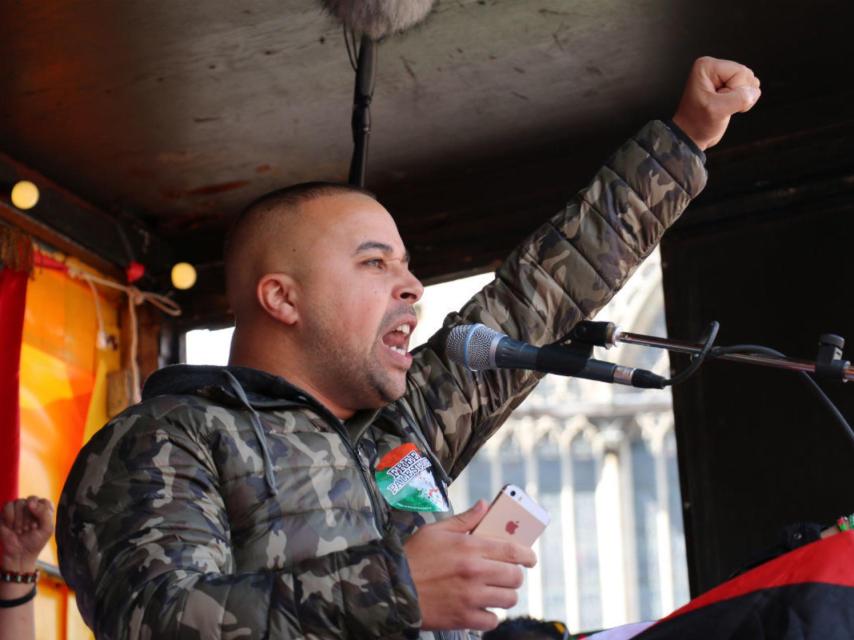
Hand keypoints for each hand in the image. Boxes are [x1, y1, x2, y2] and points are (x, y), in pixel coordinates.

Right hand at [0, 497, 53, 572]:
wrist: (19, 554)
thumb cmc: (35, 542)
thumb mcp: (46, 529)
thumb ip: (44, 513)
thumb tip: (30, 503)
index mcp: (43, 510)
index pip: (44, 501)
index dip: (41, 512)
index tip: (37, 525)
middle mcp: (31, 508)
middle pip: (31, 500)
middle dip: (30, 516)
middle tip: (28, 529)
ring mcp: (18, 510)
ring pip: (19, 502)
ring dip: (19, 518)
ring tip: (20, 530)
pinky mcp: (5, 514)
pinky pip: (8, 505)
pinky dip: (10, 516)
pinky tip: (11, 527)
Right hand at [403, 500, 535, 630]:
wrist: (392, 588)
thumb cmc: (413, 556)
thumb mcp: (436, 530)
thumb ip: (465, 519)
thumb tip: (484, 505)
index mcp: (470, 547)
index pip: (512, 551)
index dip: (527, 555)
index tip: (530, 558)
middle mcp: (475, 572)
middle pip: (515, 577)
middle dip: (515, 576)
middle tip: (507, 575)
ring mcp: (470, 597)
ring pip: (508, 599)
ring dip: (504, 595)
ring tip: (494, 591)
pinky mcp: (463, 618)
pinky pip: (492, 620)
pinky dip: (489, 616)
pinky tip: (480, 608)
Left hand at [672, 56, 760, 150]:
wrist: (692, 136)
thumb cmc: (697, 123)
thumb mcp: (717, 111)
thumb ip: (739, 98)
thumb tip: (753, 92)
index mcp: (707, 66)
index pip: (740, 72)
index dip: (735, 90)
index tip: (718, 102)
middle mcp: (714, 68)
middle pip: (747, 76)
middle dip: (739, 95)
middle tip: (720, 105)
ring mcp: (722, 77)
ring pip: (750, 83)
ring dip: (741, 99)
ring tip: (722, 107)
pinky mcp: (728, 86)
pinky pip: (749, 90)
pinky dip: (743, 101)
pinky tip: (728, 107)